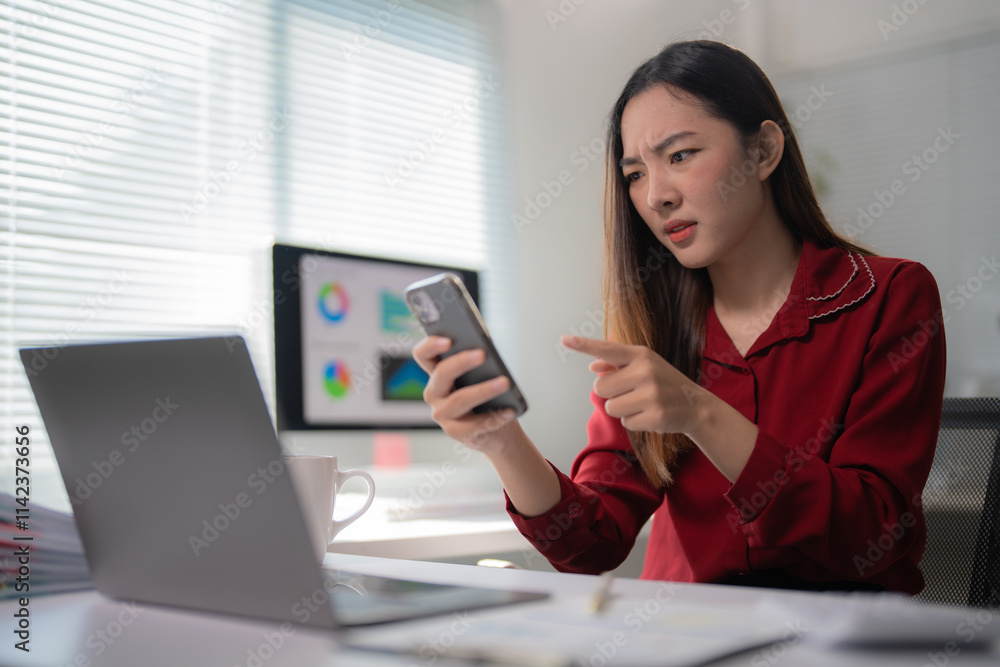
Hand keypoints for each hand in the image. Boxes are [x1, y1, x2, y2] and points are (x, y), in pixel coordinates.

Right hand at [412, 336, 517, 450]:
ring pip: (460, 399)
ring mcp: (442, 414)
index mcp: (437, 374)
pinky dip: (495, 416)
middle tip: (482, 354)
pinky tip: (510, 410)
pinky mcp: (455, 432)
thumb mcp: (482, 378)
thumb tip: (486, 351)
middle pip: (442, 374)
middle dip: (461, 362)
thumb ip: (479, 364)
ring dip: (484, 390)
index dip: (430, 345)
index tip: (448, 340)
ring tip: (504, 382)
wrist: (497, 433)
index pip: (423, 355)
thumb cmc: (489, 398)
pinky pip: (475, 424)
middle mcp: (434, 393)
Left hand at [561, 335, 705, 434]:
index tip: (564, 339)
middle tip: (632, 393)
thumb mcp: (644, 366)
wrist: (695, 406)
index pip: (607, 348)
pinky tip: (650, 415)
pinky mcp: (655, 416)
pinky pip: (625, 423)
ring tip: (642, 404)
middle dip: (611, 394)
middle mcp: (645, 371)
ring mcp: (652, 394)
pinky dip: (634, 422)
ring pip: (610, 408)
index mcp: (641, 355)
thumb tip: (592, 366)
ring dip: (622, 410)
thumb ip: (617, 364)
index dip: (584, 345)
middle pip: (600, 388)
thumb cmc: (663, 383)